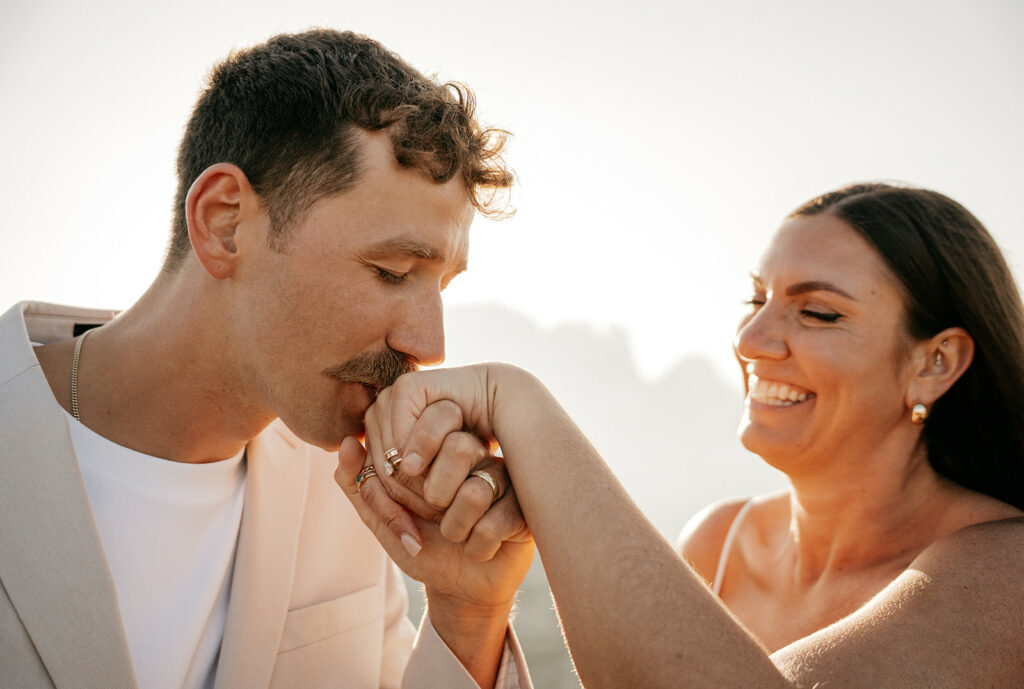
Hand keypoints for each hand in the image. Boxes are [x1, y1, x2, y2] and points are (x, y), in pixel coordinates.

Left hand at [334, 385, 532, 608]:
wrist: (459, 588)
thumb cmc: (423, 544)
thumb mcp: (382, 516)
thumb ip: (360, 483)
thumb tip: (346, 443)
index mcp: (443, 445)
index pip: (425, 430)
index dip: (408, 473)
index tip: (408, 499)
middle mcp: (479, 453)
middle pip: (459, 447)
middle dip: (432, 499)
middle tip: (434, 515)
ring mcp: (506, 478)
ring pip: (476, 490)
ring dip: (455, 527)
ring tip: (458, 535)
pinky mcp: (525, 508)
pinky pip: (495, 522)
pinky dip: (477, 546)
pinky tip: (481, 548)